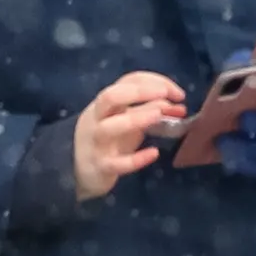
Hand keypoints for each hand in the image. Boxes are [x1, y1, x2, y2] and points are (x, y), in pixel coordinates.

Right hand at [72, 70, 187, 198]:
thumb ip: (149, 112)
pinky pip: (115, 163)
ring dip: (136, 118)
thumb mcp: (126, 122)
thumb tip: (179, 106)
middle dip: (139, 92)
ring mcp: (95, 143)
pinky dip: (136, 159)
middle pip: (110, 97)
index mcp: (104, 104)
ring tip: (160, 115)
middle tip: (166, 96)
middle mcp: (96, 119)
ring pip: (109, 127)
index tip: (178, 93)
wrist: (76, 173)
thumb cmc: (107, 142)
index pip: (127, 82)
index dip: (154, 82)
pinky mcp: (99, 167)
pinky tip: (154, 153)